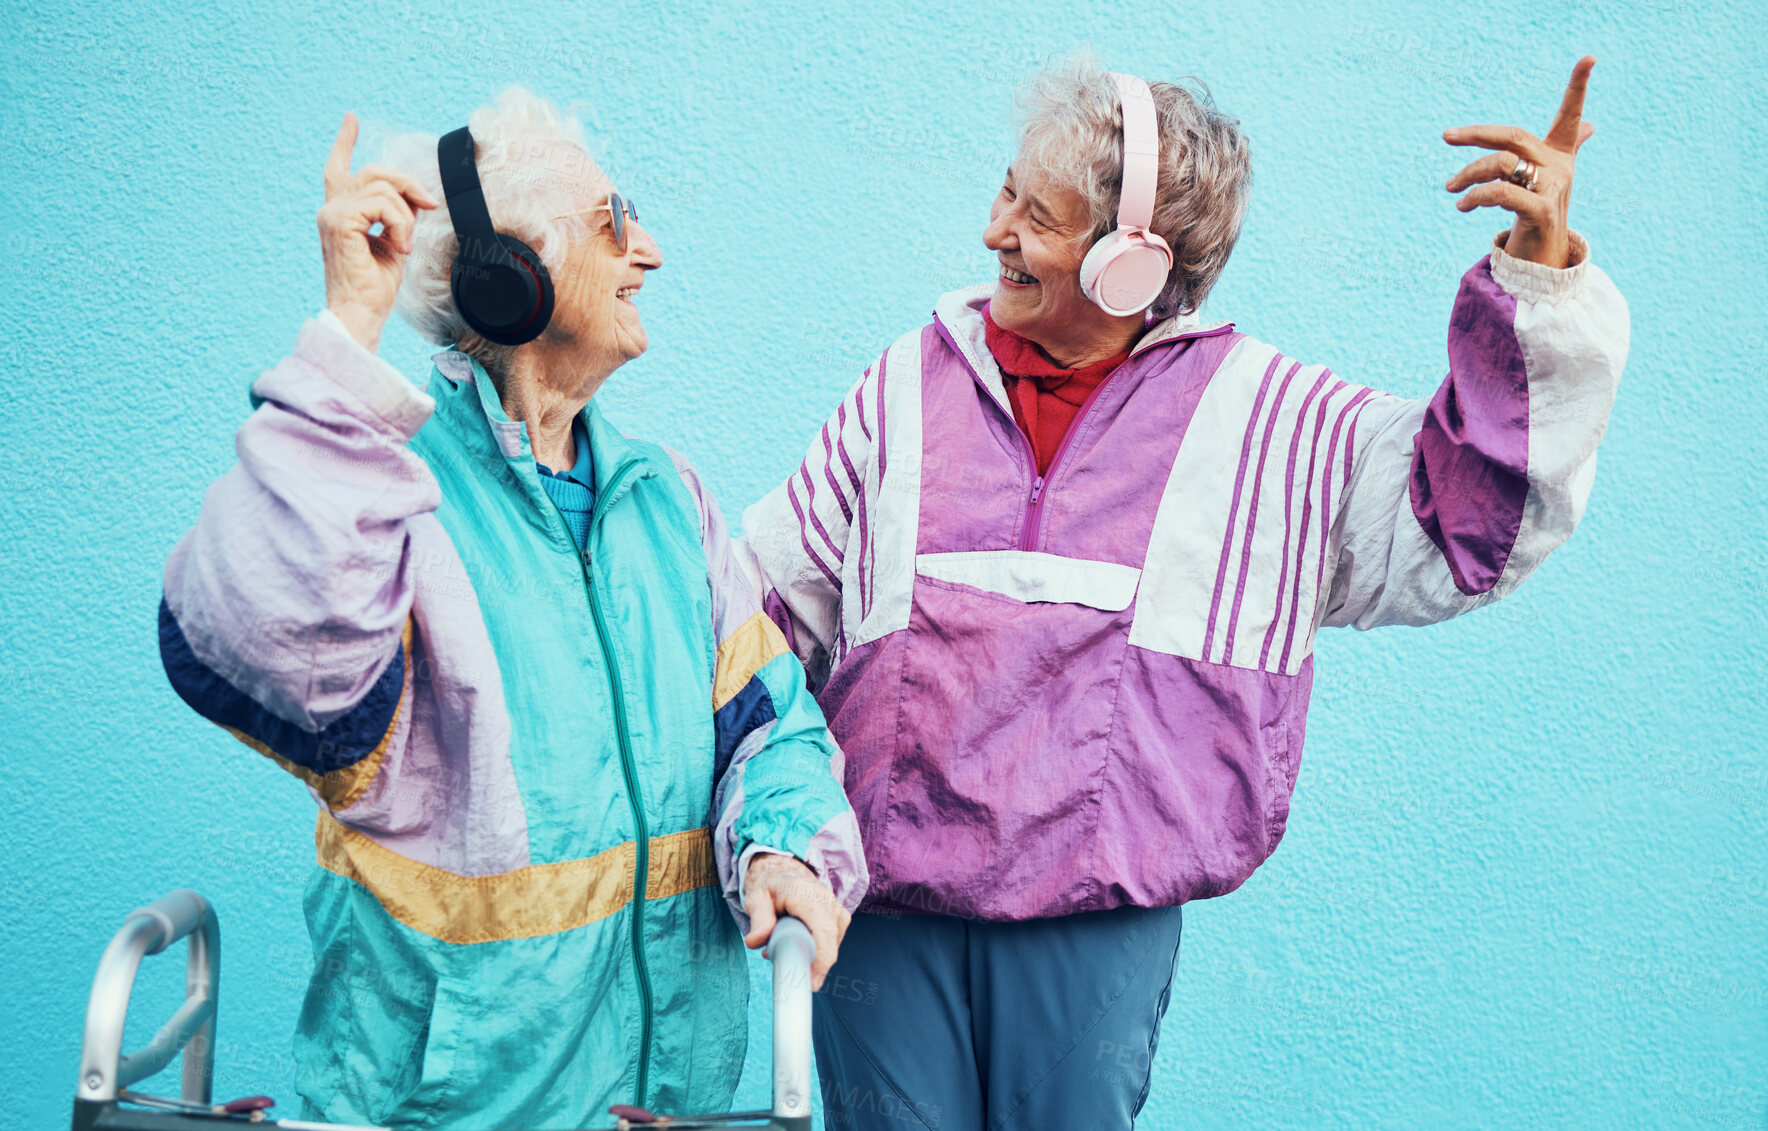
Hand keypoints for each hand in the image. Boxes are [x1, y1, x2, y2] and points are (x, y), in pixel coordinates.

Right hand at [319, 113, 438, 352]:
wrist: (361, 313)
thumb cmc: (375, 288)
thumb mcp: (393, 243)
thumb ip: (397, 216)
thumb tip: (417, 198)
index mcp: (340, 213)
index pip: (338, 169)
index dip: (345, 142)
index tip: (350, 118)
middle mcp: (331, 209)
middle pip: (375, 172)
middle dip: (408, 184)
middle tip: (429, 204)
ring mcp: (331, 213)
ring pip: (383, 187)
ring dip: (406, 214)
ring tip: (404, 243)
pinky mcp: (339, 221)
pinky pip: (383, 205)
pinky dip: (400, 224)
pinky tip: (399, 247)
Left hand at [742, 853, 850, 990]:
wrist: (785, 871)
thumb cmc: (770, 885)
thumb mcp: (756, 897)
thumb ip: (758, 919)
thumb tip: (755, 941)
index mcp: (808, 896)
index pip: (824, 932)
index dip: (821, 961)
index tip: (812, 983)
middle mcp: (829, 903)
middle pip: (828, 945)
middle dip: (806, 961)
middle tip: (775, 957)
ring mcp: (838, 911)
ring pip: (830, 948)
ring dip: (808, 953)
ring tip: (781, 940)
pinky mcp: (841, 920)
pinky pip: (830, 945)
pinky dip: (814, 949)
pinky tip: (797, 940)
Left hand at [1443, 56, 1595, 267]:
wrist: (1543, 260)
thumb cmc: (1540, 214)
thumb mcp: (1548, 180)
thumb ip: (1565, 151)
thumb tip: (1590, 126)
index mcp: (1559, 154)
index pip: (1570, 115)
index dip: (1580, 86)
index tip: (1589, 57)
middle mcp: (1559, 167)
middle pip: (1513, 136)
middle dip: (1476, 133)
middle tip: (1446, 136)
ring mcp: (1553, 189)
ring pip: (1500, 164)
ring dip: (1469, 174)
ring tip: (1451, 187)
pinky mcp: (1541, 212)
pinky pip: (1501, 193)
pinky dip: (1476, 196)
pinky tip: (1463, 206)